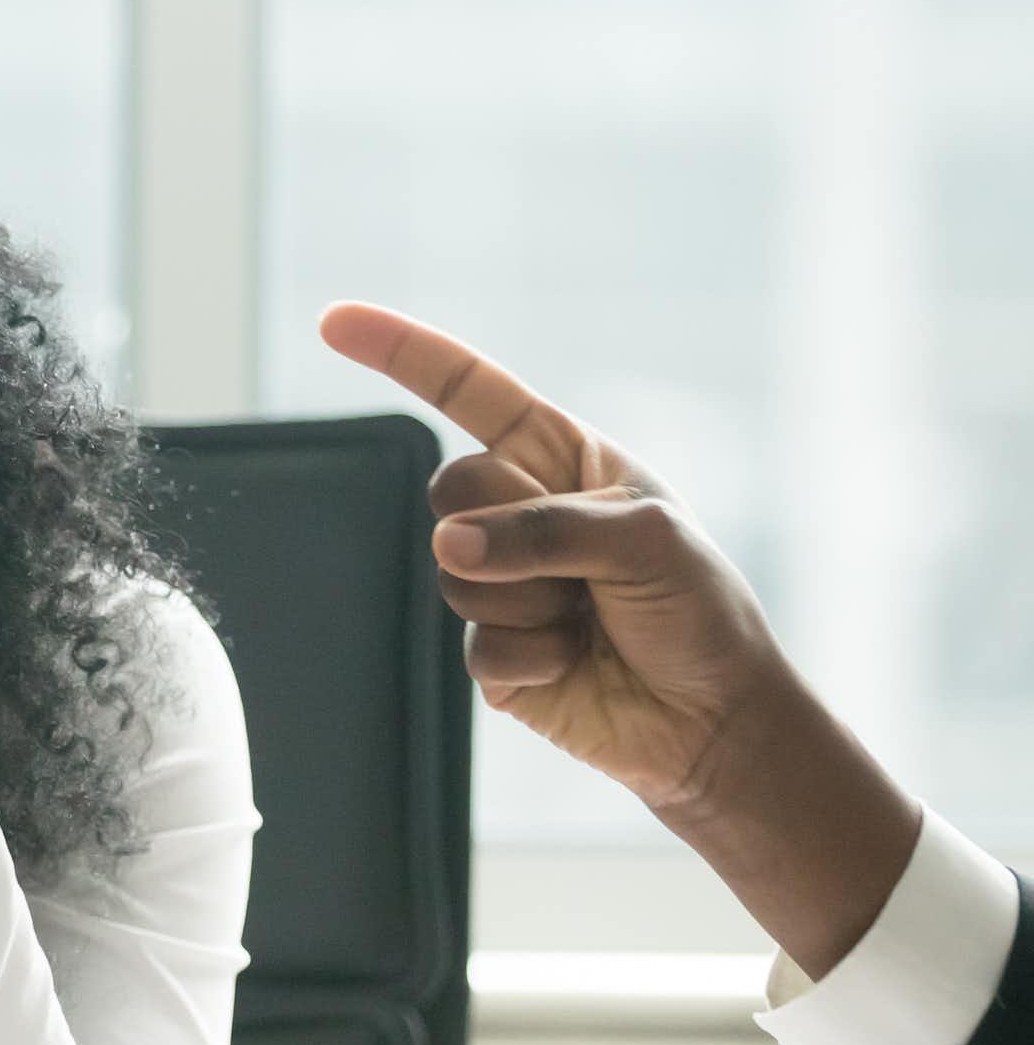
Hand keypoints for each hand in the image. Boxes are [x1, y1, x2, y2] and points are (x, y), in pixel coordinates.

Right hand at [318, 300, 786, 805]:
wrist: (712, 722)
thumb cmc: (698, 611)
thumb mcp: (644, 541)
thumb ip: (542, 530)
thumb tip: (446, 546)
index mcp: (563, 459)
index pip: (469, 392)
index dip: (400, 353)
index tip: (332, 321)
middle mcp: (523, 514)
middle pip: (449, 490)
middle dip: (502, 527)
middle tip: (573, 564)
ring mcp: (502, 583)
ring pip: (454, 575)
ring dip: (529, 602)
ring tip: (588, 620)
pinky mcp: (492, 651)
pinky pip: (473, 643)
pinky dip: (530, 658)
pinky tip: (574, 666)